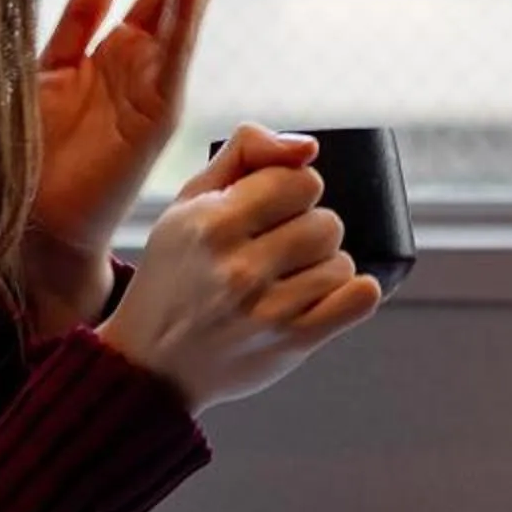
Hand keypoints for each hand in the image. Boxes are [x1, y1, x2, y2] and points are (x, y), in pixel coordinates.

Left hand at [25, 0, 210, 332]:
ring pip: (185, 14)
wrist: (32, 222)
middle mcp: (147, 66)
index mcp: (121, 51)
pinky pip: (178, 53)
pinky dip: (186, 12)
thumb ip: (79, 20)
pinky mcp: (158, 113)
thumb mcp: (49, 68)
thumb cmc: (35, 153)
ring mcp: (158, 88)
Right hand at [100, 124, 382, 412]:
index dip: (292, 191)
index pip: (300, 180)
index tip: (271, 211)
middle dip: (308, 230)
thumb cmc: (177, 273)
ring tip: (288, 279)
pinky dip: (353, 294)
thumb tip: (308, 147)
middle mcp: (239, 268)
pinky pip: (360, 300)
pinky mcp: (291, 344)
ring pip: (342, 262)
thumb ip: (245, 152)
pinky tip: (325, 295)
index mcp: (211, 224)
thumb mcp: (189, 201)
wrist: (151, 364)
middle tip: (279, 249)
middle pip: (326, 223)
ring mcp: (267, 311)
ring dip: (323, 267)